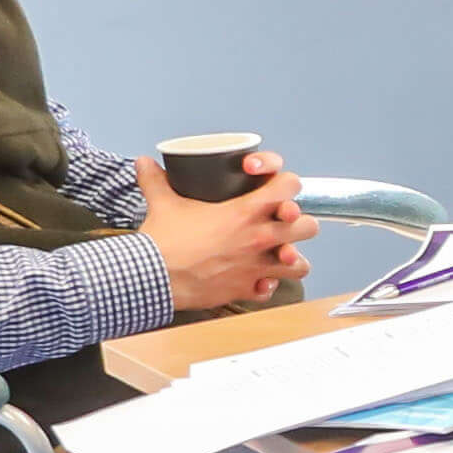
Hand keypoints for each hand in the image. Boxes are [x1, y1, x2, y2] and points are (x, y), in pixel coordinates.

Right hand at [141, 164, 308, 316]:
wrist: (152, 278)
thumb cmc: (161, 240)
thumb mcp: (162, 203)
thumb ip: (156, 180)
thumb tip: (143, 162)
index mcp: (245, 212)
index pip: (289, 187)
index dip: (285, 183)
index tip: (274, 185)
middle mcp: (259, 239)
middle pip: (309, 227)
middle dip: (298, 223)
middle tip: (283, 223)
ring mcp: (256, 267)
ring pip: (301, 264)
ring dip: (291, 258)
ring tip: (278, 254)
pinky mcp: (246, 289)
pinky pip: (272, 290)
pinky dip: (267, 285)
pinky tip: (256, 278)